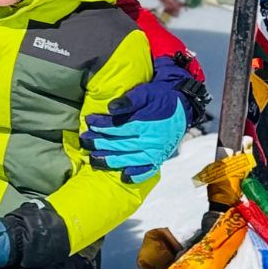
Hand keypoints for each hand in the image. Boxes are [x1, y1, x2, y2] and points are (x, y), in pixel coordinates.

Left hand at [81, 57, 205, 182]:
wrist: (183, 107)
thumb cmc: (160, 97)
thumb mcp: (146, 92)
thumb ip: (130, 100)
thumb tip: (111, 108)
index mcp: (146, 123)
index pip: (118, 127)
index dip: (101, 125)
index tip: (88, 122)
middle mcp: (150, 140)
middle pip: (120, 144)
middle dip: (100, 143)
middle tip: (84, 142)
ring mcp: (155, 151)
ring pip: (129, 159)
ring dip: (110, 160)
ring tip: (93, 160)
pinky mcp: (160, 157)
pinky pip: (148, 169)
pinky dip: (136, 174)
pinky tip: (123, 176)